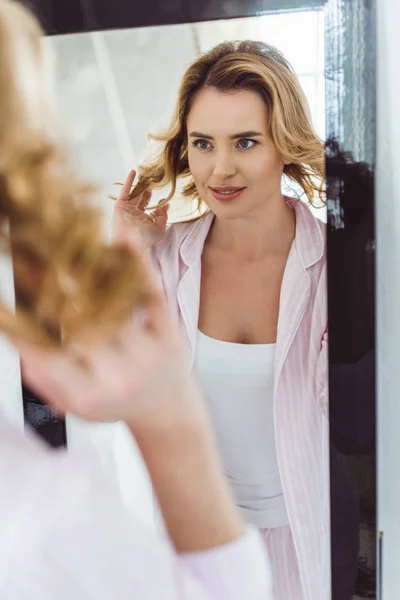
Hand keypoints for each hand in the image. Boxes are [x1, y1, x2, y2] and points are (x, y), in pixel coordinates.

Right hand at [14, 256, 190, 427]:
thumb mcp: (74, 404)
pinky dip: (138, 262)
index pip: (49, 358)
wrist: (165, 406)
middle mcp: (120, 377)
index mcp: (88, 395)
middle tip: (35, 259)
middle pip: (82, 325)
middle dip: (56, 290)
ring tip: (68, 244)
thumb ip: (45, 377)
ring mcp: (149, 355)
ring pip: (113, 305)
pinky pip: (152, 294)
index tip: (10, 309)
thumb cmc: (114, 401)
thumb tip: (18, 337)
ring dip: (90, 271)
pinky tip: (123, 235)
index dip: (26, 329)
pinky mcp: (170, 334)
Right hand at [112, 169, 167, 248]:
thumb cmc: (144, 238)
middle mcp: (135, 215)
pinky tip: (134, 171)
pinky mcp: (120, 205)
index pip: (152, 211)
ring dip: (139, 185)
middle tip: (153, 182)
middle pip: (142, 201)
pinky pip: (125, 191)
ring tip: (145, 175)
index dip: (158, 206)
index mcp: (145, 222)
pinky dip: (128, 181)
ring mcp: (127, 209)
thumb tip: (165, 204)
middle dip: (147, 193)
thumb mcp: (159, 229)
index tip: (164, 199)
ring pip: (134, 194)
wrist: (128, 242)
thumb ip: (163, 217)